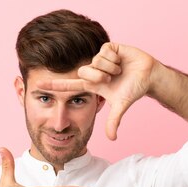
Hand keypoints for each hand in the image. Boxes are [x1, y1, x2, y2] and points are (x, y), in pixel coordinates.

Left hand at [37, 42, 156, 140]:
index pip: (70, 85)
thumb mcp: (121, 105)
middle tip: (111, 79)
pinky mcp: (109, 47)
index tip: (38, 85)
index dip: (55, 85)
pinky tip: (121, 60)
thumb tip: (112, 139)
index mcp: (92, 84)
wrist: (148, 76)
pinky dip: (115, 58)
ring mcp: (100, 58)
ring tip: (119, 70)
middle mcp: (93, 70)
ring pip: (96, 61)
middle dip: (100, 77)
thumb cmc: (134, 89)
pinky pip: (105, 52)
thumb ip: (113, 121)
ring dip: (111, 68)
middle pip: (84, 71)